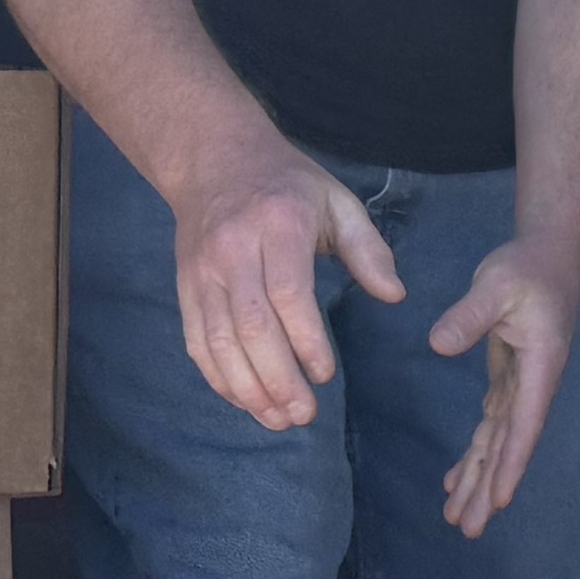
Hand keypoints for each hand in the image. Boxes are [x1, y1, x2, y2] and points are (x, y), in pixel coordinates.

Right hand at [163, 146, 402, 431]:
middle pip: (251, 325)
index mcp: (277, 225)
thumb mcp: (337, 200)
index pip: (288, 294)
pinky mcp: (185, 287)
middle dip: (278, 378)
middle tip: (305, 415)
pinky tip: (245, 402)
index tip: (325, 375)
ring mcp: (202, 271)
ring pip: (218, 340)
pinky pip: (196, 341)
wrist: (212, 159)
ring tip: (278, 419)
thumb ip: (368, 249)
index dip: (305, 342)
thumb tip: (394, 295)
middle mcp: (233, 249)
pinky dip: (219, 377)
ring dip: (247, 388)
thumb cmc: (286, 185)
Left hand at [424, 223, 579, 536]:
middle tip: (468, 529)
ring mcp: (521, 388)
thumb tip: (439, 344)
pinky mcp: (509, 381)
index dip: (510, 465)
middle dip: (488, 489)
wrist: (549, 257)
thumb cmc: (528, 269)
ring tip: (458, 518)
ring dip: (479, 480)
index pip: (523, 426)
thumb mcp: (496, 285)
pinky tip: (457, 479)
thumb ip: (469, 316)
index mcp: (539, 370)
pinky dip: (476, 453)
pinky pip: (491, 427)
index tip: (499, 502)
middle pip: (508, 448)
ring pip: (498, 443)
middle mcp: (533, 388)